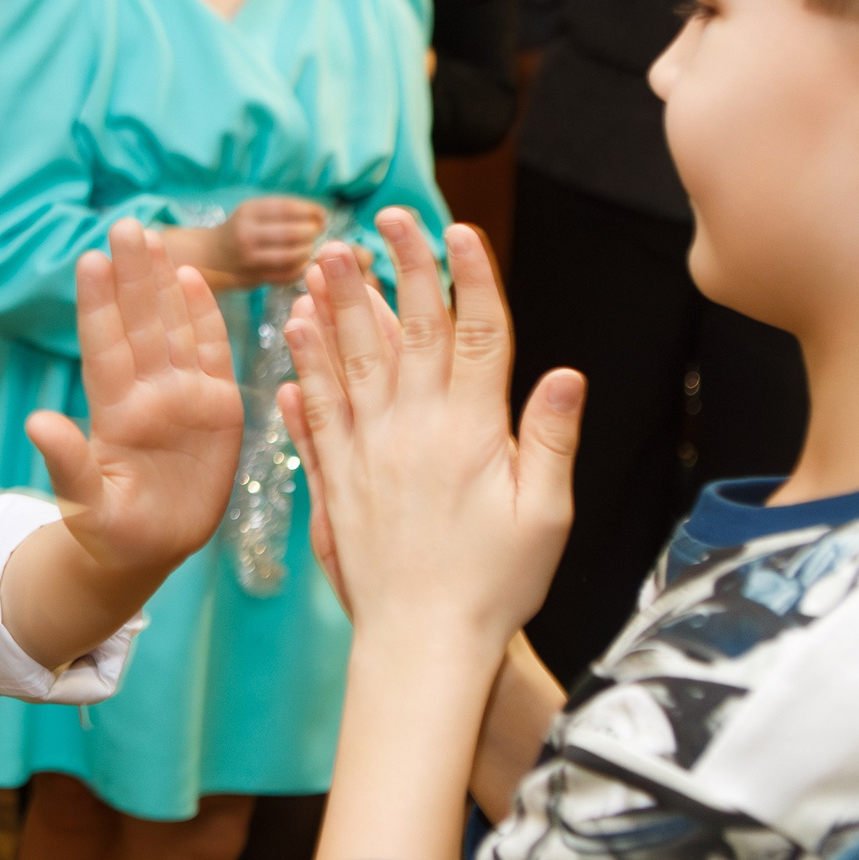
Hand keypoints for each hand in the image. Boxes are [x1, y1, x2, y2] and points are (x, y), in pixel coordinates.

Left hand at [33, 219, 241, 577]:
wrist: (151, 549)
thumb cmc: (111, 532)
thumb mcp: (87, 506)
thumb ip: (67, 465)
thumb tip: (36, 423)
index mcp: (113, 414)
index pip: (104, 348)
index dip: (98, 305)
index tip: (88, 260)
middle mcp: (146, 395)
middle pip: (138, 324)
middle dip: (132, 275)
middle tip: (125, 224)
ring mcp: (181, 396)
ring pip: (171, 328)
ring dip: (163, 284)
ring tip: (154, 237)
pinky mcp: (217, 407)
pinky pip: (211, 353)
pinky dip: (204, 316)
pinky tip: (192, 277)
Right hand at [173, 196, 327, 290]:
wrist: (210, 255)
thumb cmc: (241, 229)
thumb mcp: (253, 210)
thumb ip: (283, 211)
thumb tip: (321, 216)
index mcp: (248, 211)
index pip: (287, 208)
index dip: (311, 211)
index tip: (323, 215)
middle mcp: (246, 234)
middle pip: (292, 233)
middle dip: (312, 232)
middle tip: (318, 233)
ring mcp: (249, 259)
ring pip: (291, 256)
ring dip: (308, 251)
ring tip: (311, 247)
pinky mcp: (252, 278)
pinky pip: (285, 275)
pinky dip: (300, 269)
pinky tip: (303, 263)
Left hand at [277, 210, 582, 653]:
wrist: (422, 643)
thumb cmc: (496, 584)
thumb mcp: (547, 515)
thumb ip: (551, 440)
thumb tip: (567, 374)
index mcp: (471, 429)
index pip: (475, 333)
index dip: (469, 276)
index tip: (460, 228)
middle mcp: (411, 428)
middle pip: (405, 330)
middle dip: (399, 267)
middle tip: (386, 216)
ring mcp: (365, 450)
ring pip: (348, 361)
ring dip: (338, 304)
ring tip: (326, 256)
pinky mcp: (333, 479)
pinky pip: (311, 413)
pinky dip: (301, 371)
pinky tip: (291, 337)